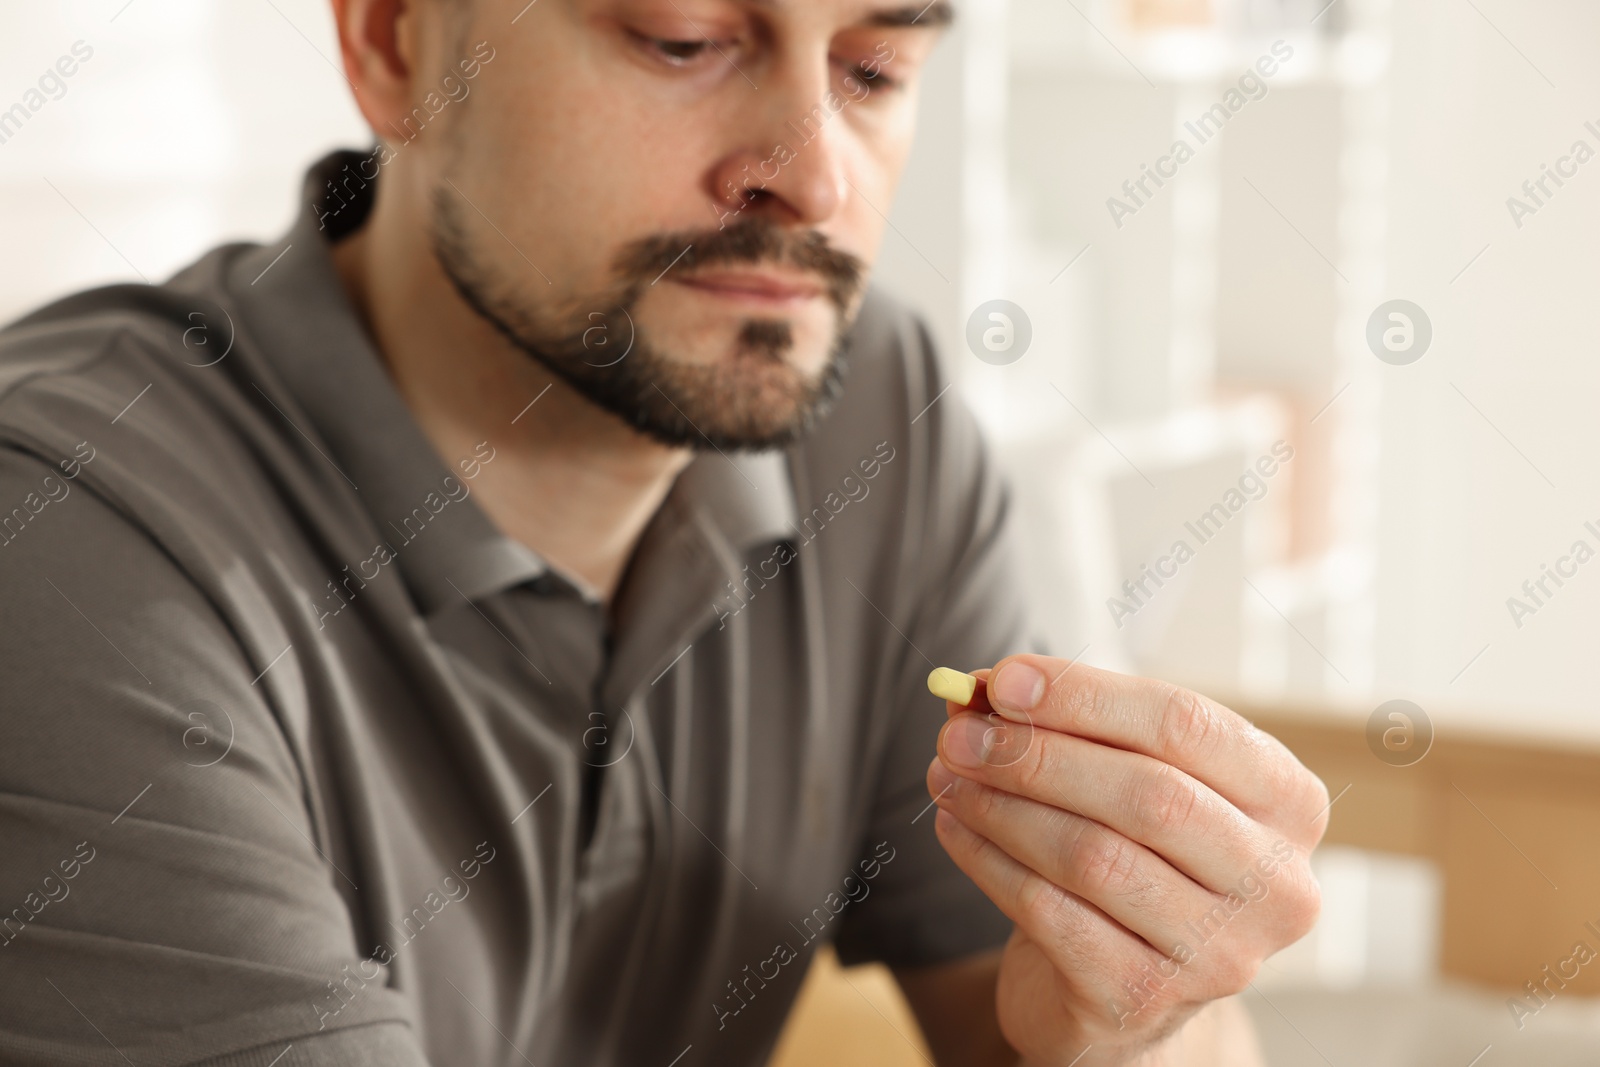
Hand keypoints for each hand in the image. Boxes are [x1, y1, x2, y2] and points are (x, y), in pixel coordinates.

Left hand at [925, 655, 1327, 1065]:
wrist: (1122, 989)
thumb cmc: (1132, 854)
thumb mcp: (1121, 778)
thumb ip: (1070, 726)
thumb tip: (981, 689)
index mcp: (1288, 802)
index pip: (1187, 725)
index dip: (1086, 695)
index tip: (1001, 680)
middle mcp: (1276, 884)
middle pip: (1147, 794)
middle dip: (1037, 754)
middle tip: (959, 733)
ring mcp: (1219, 954)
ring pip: (1093, 856)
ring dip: (1002, 806)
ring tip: (946, 775)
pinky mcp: (1147, 1001)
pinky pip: (1051, 914)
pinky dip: (989, 862)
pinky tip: (954, 828)